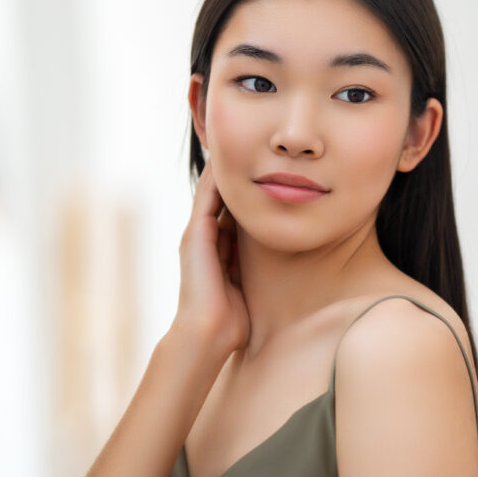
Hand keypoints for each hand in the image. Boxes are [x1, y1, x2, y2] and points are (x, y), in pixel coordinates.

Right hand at [172, 160, 249, 357]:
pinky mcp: (195, 235)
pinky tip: (227, 159)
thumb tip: (282, 253)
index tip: (265, 167)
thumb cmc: (232, 319)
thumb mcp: (248, 282)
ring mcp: (197, 234)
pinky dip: (216, 179)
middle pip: (221, 194)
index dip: (247, 188)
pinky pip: (207, 198)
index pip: (232, 208)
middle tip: (253, 143)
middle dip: (236, 171)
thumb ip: (254, 265)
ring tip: (239, 141)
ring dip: (223, 168)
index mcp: (218, 246)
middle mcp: (205, 236)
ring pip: (212, 191)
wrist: (208, 334)